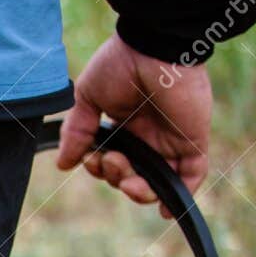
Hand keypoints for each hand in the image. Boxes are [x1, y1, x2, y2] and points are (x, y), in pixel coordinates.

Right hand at [56, 36, 212, 213]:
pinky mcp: (191, 140)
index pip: (110, 160)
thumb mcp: (87, 97)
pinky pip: (191, 174)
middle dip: (115, 178)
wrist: (153, 46)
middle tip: (110, 161)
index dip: (99, 168)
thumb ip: (78, 131)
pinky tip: (164, 209)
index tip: (91, 157)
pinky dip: (180, 194)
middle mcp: (147, 135)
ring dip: (137, 191)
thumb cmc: (121, 63)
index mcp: (124, 125)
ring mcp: (170, 139)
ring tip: (127, 180)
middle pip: (130, 175)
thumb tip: (64, 164)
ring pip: (155, 181)